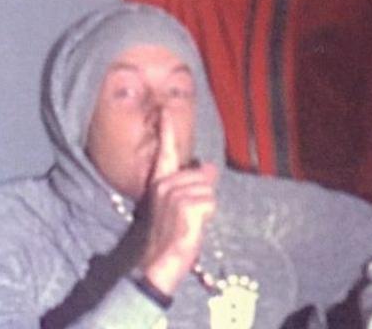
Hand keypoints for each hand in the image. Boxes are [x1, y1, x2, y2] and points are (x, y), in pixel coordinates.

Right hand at [138, 110, 217, 294]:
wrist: (160, 261)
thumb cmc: (171, 235)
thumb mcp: (182, 206)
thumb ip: (194, 184)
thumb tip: (209, 167)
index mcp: (160, 182)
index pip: (166, 152)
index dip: (167, 130)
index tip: (166, 109)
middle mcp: (164, 185)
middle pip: (201, 177)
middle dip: (204, 196)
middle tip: (188, 218)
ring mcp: (174, 194)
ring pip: (208, 190)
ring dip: (205, 208)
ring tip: (189, 223)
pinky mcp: (185, 205)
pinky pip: (211, 202)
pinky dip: (208, 216)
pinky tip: (193, 227)